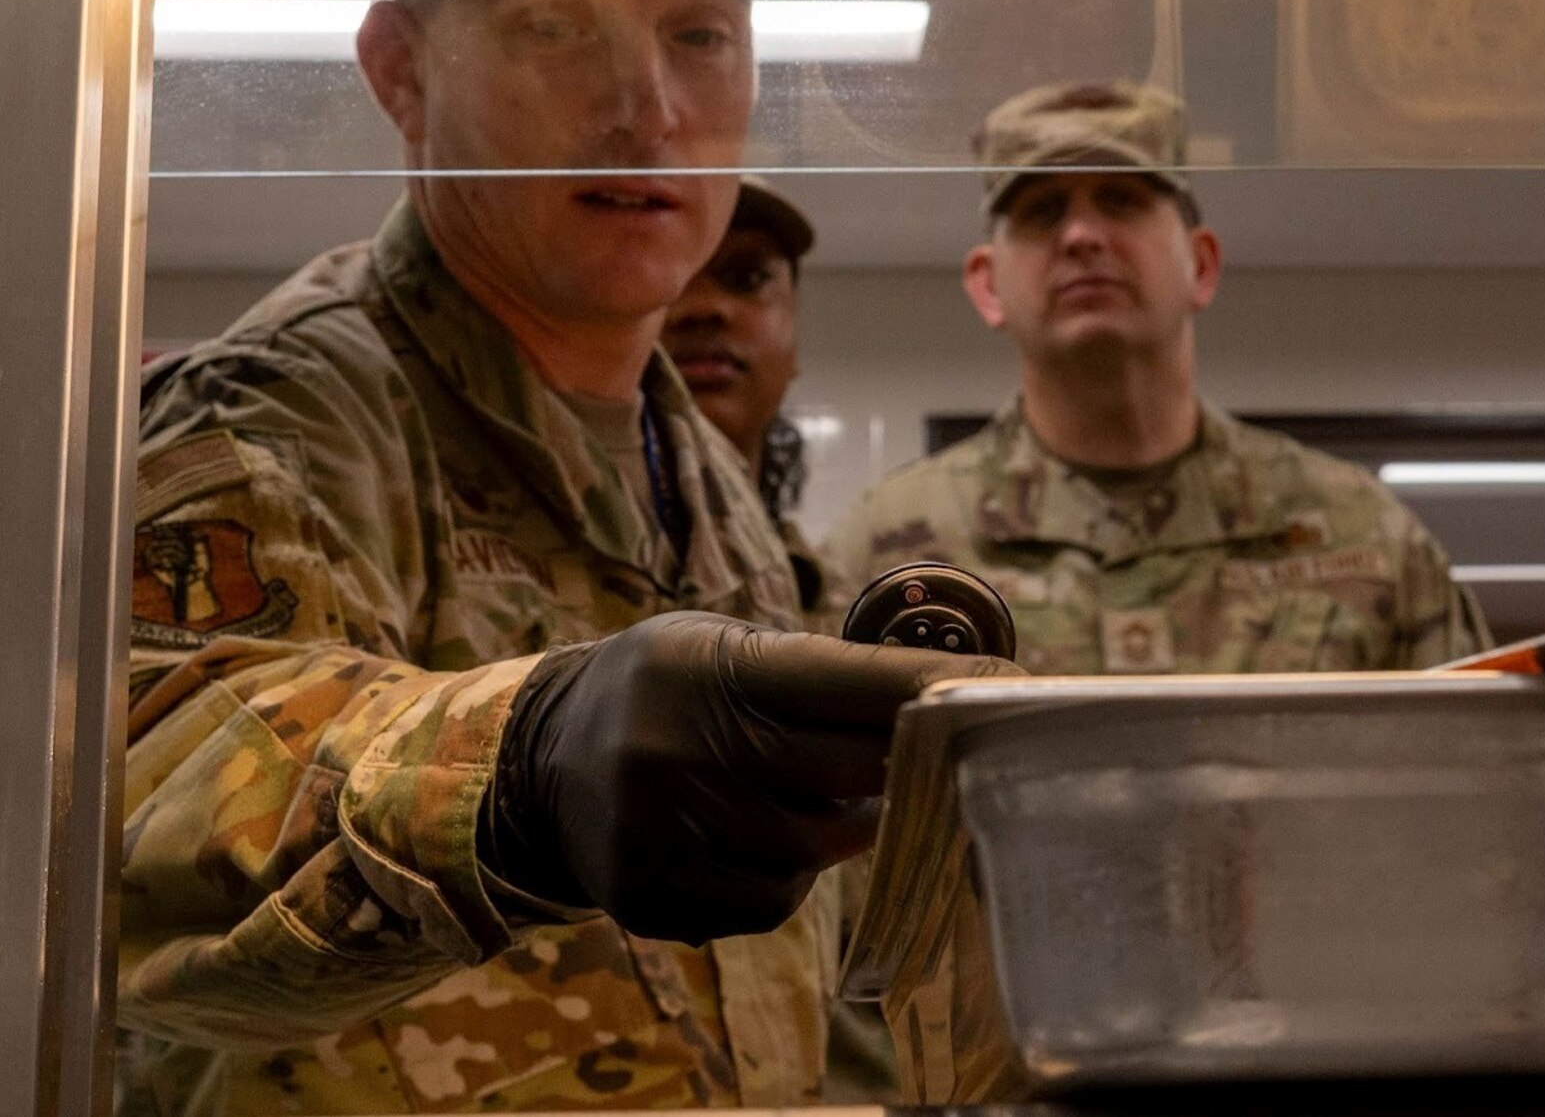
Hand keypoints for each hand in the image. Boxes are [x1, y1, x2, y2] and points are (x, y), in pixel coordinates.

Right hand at [490, 611, 1015, 943]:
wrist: (537, 762)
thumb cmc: (661, 690)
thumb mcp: (718, 646)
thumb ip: (813, 672)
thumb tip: (940, 696)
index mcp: (705, 669)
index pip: (844, 681)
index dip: (930, 689)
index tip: (1007, 691)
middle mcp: (678, 748)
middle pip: (846, 773)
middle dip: (896, 764)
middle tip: (925, 751)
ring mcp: (662, 830)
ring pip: (815, 848)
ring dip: (840, 824)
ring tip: (819, 794)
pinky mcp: (653, 894)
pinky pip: (772, 899)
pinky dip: (790, 873)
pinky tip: (763, 837)